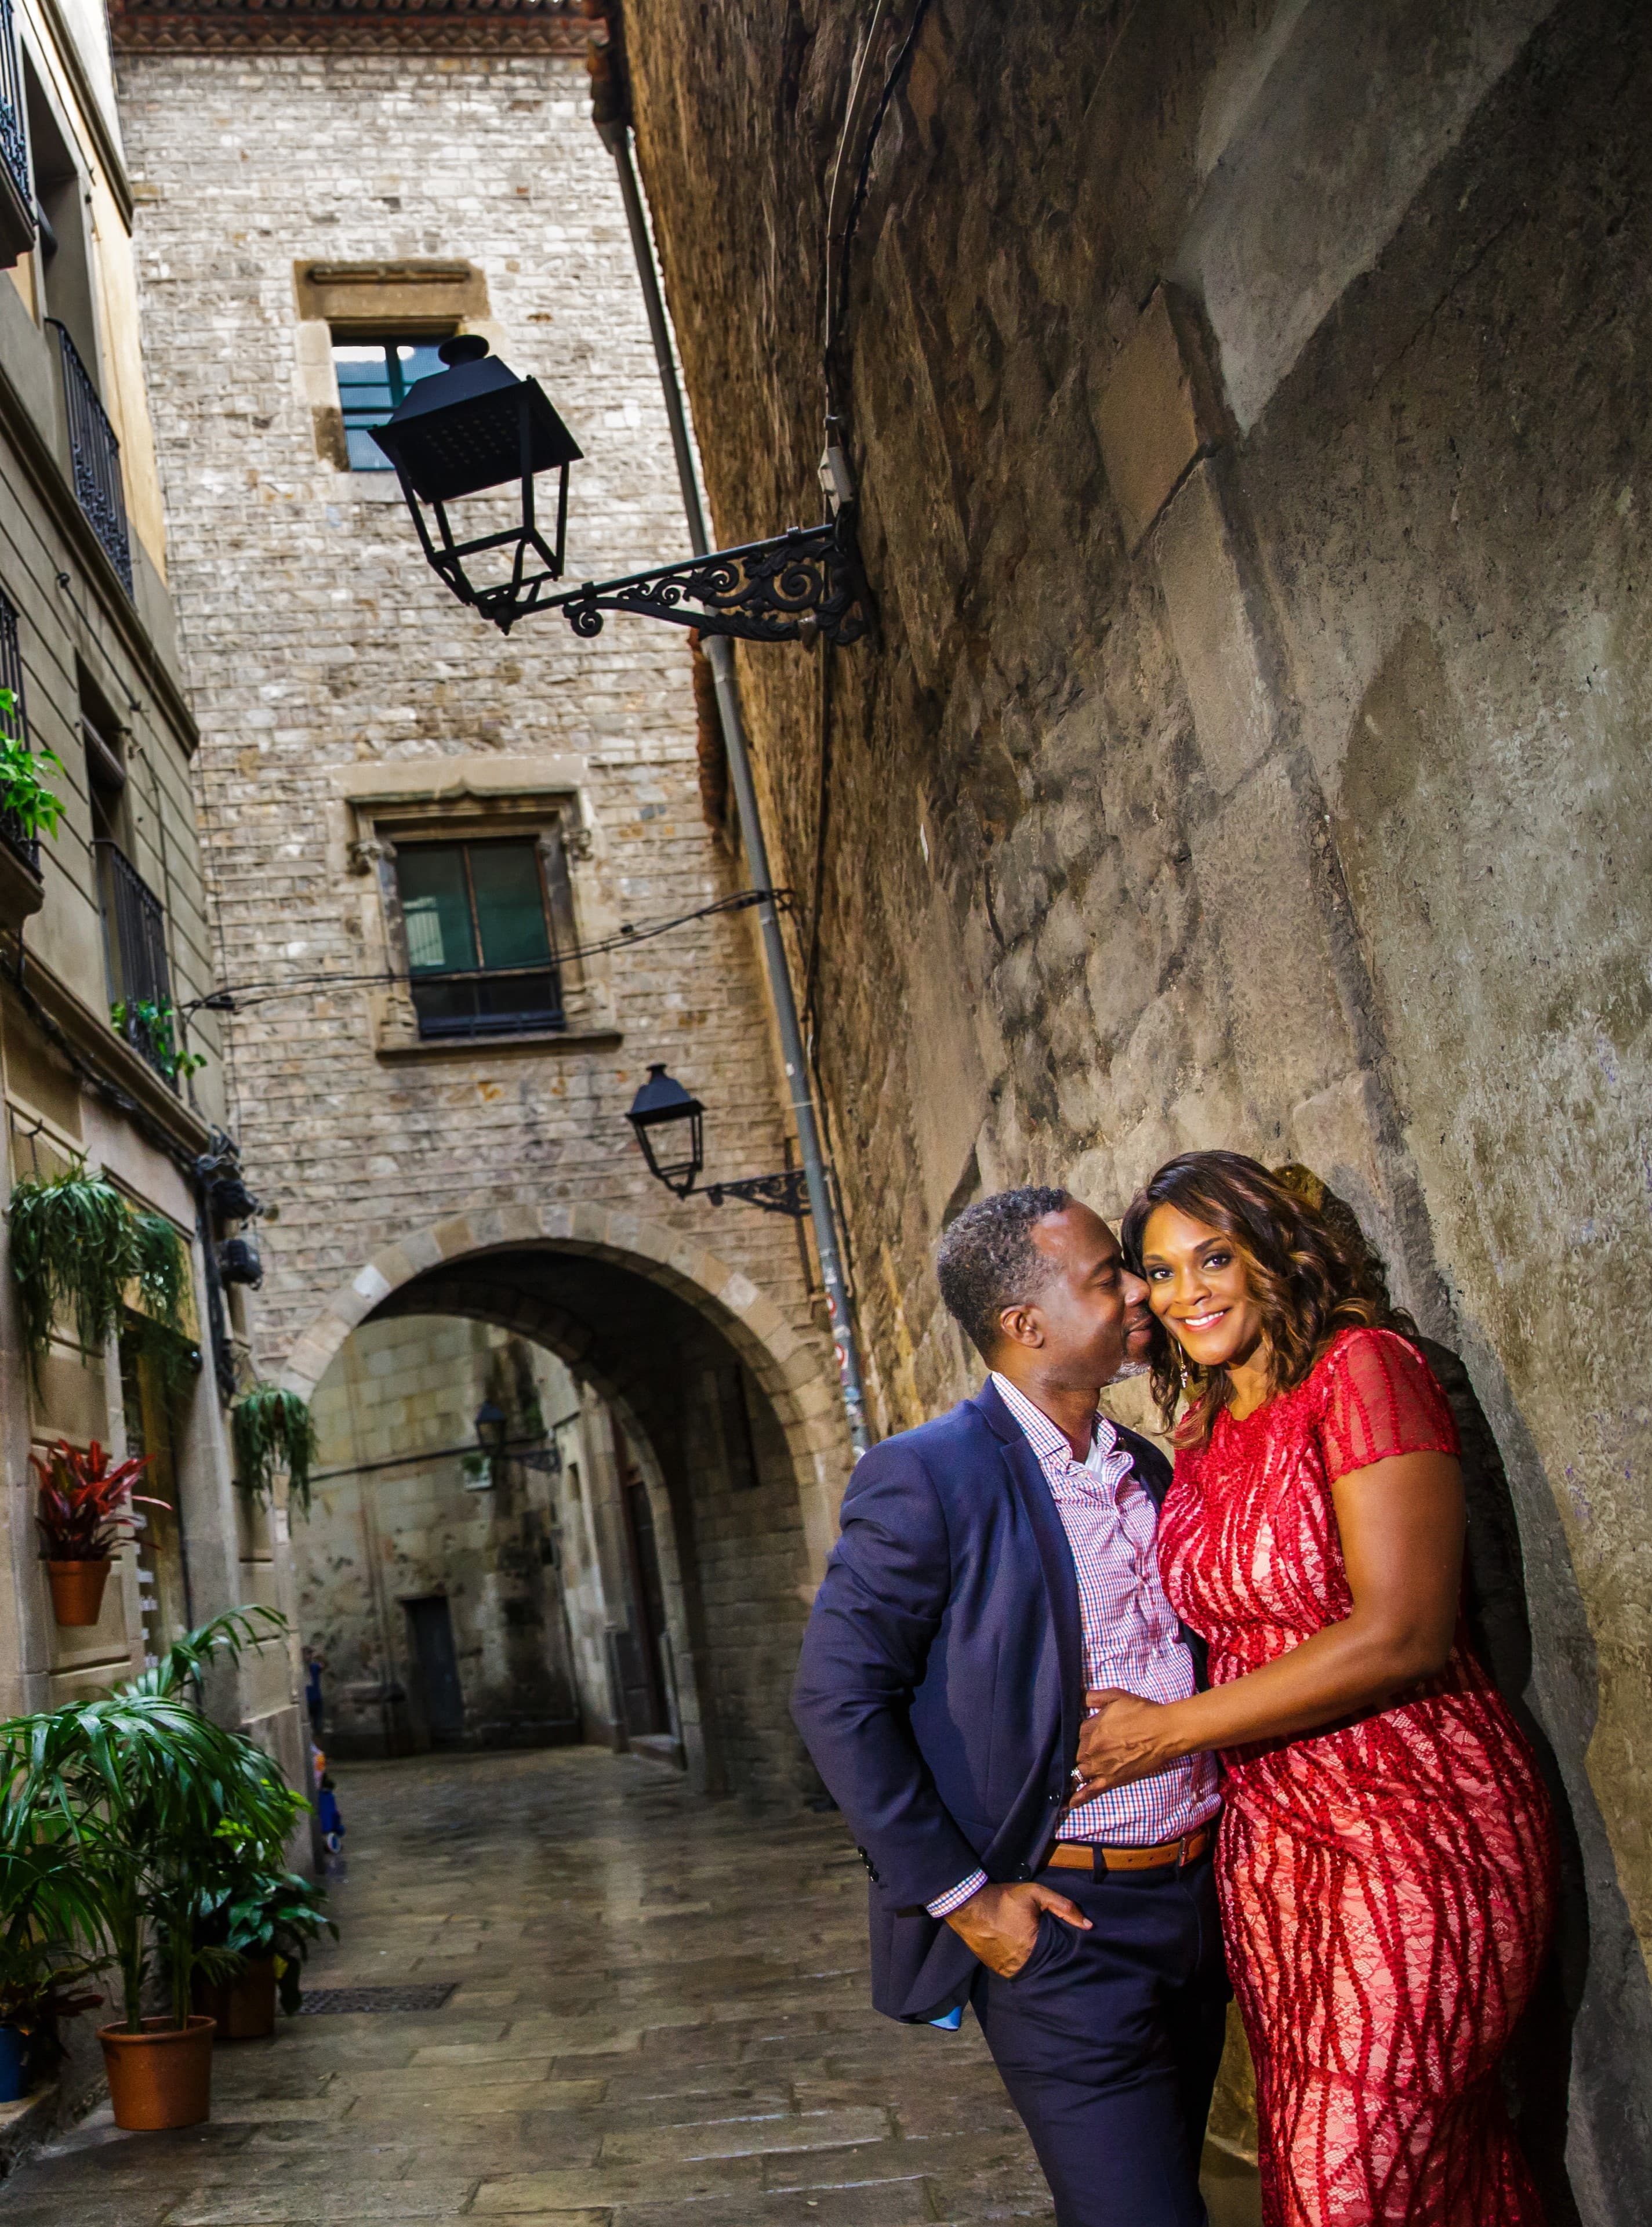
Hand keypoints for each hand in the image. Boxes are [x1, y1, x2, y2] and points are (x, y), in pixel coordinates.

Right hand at [942, 1880, 1090, 1977]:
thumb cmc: (1004, 1898)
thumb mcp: (1036, 1894)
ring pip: (1028, 1970)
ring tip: (1032, 1949)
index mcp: (1034, 1947)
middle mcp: (1021, 1964)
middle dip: (1047, 1957)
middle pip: (1044, 1966)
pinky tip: (1017, 1951)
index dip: (1061, 1949)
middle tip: (1046, 1945)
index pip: (1057, 1956)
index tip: (1061, 1943)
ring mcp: (1006, 1969)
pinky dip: (1018, 1962)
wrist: (969, 1905)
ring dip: (1032, 1962)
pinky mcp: (995, 1968)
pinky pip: (1013, 1969)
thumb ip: (1063, 1907)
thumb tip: (1089, 1925)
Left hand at [1072, 1686, 1176, 1799]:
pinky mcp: (1111, 1780)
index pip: (1076, 1732)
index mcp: (1090, 1728)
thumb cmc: (1142, 1712)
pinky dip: (1079, 1797)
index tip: (1090, 1731)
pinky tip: (1070, 1803)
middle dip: (1081, 1750)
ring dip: (1079, 1769)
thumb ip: (1093, 1696)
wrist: (1164, 1732)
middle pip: (1076, 1752)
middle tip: (1093, 1747)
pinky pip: (1091, 1791)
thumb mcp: (1116, 1695)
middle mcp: (1091, 1749)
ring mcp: (1100, 1766)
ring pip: (1080, 1770)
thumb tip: (1077, 1698)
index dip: (1083, 1732)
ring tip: (1076, 1771)